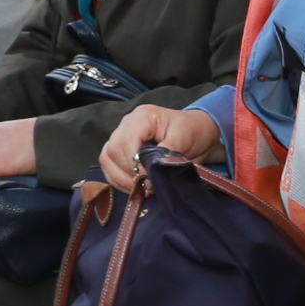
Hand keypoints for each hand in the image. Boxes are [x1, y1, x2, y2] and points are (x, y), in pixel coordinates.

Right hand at [97, 101, 220, 193]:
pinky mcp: (120, 152)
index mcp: (142, 117)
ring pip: (106, 160)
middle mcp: (126, 125)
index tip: (149, 179)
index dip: (133, 163)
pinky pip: (109, 168)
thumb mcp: (184, 138)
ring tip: (141, 189)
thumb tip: (151, 173)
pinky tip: (136, 188)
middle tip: (146, 186)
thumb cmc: (192, 131)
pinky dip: (119, 181)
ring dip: (121, 179)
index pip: (126, 141)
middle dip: (127, 173)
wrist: (198, 133)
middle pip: (112, 151)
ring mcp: (121, 137)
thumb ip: (167, 153)